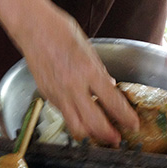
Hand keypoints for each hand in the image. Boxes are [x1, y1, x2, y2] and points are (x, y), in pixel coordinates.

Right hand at [12, 6, 138, 145]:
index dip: (125, 117)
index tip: (133, 125)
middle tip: (116, 139)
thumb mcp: (89, 50)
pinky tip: (80, 117)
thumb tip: (108, 86)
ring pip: (76, 126)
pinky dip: (74, 120)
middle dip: (108, 135)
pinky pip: (64, 114)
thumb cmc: (61, 32)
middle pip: (94, 122)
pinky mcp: (47, 96)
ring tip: (98, 135)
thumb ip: (98, 71)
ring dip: (90, 134)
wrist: (33, 29)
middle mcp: (73, 86)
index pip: (113, 102)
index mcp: (89, 71)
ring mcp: (58, 94)